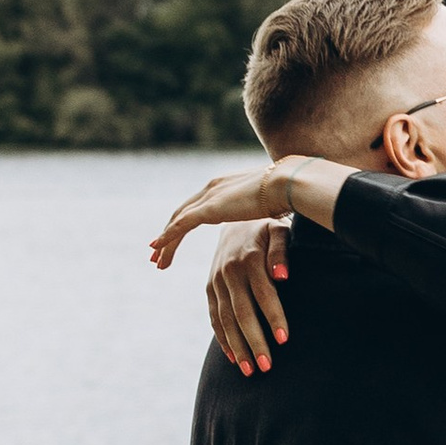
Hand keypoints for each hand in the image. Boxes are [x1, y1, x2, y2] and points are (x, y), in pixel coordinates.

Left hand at [149, 155, 346, 266]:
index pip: (197, 207)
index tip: (174, 239)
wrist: (290, 183)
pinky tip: (157, 248)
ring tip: (156, 260)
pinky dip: (168, 237)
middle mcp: (213, 188)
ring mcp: (210, 196)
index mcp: (225, 187)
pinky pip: (182, 225)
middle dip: (168, 234)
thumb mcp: (269, 206)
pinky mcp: (210, 208)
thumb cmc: (289, 195)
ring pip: (178, 221)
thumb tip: (272, 220)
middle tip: (156, 253)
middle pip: (182, 213)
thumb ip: (261, 213)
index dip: (183, 223)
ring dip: (165, 242)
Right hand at [207, 219, 291, 372]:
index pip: (264, 294)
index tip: (284, 340)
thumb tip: (282, 276)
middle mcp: (230, 271)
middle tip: (267, 368)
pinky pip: (214, 318)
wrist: (234, 219)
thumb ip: (281, 252)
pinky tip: (233, 358)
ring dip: (238, 348)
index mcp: (250, 258)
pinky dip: (223, 339)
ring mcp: (216, 281)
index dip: (274, 317)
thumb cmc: (266, 228)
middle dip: (254, 342)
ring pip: (226, 320)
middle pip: (243, 313)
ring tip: (250, 371)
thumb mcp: (278, 230)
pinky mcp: (209, 288)